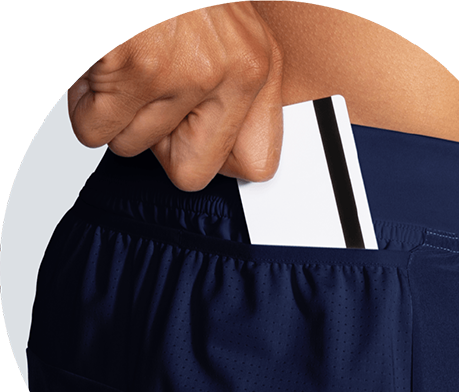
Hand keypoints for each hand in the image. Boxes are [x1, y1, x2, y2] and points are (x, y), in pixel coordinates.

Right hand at [68, 1, 283, 190]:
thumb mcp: (233, 36)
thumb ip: (237, 98)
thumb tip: (230, 159)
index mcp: (258, 68)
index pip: (257, 165)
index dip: (220, 164)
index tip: (201, 146)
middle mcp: (229, 73)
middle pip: (191, 174)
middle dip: (162, 150)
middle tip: (154, 109)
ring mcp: (182, 71)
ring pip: (135, 149)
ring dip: (120, 119)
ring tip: (126, 75)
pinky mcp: (133, 67)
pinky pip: (95, 132)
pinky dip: (87, 110)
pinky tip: (99, 75)